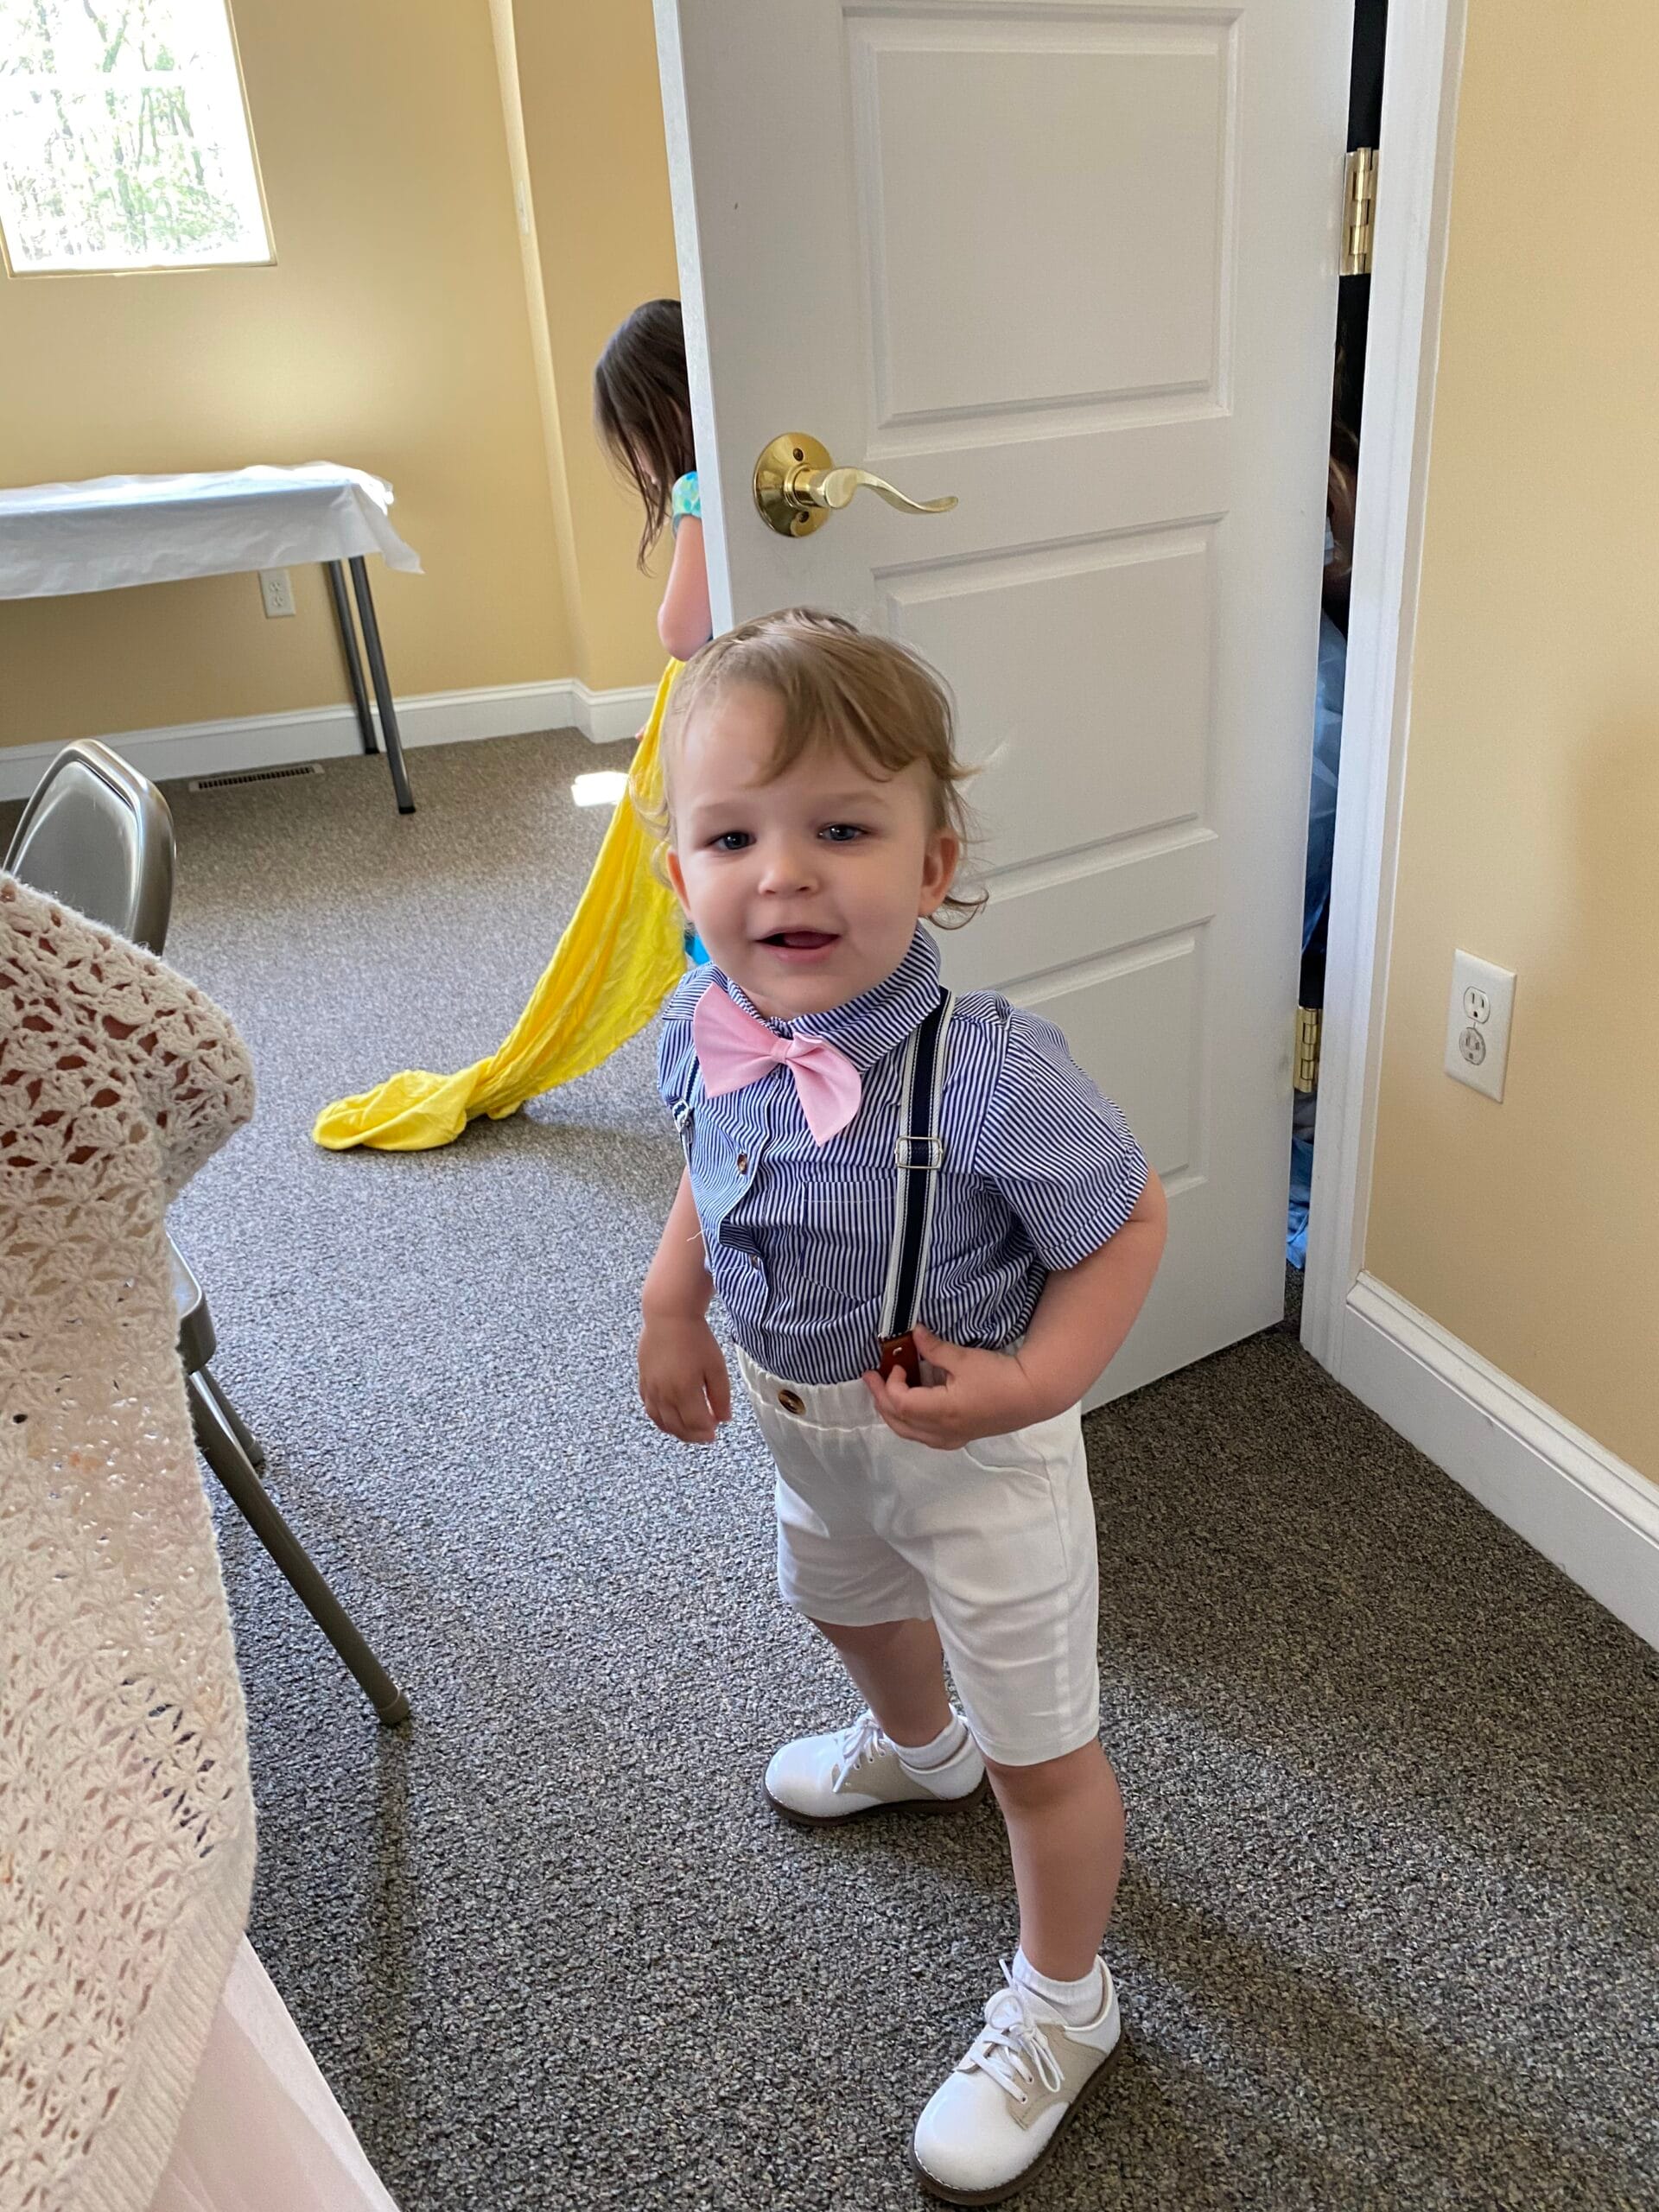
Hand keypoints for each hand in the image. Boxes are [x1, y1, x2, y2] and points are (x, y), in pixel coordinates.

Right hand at [638, 1311, 731, 1443]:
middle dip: (693, 1435)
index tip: (716, 1430)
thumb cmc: (696, 1339)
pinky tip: (671, 1418)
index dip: (706, 1431)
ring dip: (677, 1431)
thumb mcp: (716, 1367)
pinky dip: (661, 1419)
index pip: (695, 1424)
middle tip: (706, 1436)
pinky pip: (650, 1409)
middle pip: (677, 1427)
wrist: (669, 1317)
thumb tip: (724, 1419)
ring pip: (661, 1421)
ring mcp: (651, 1389)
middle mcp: (664, 1394)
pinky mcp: (643, 1382)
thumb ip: (721, 1396)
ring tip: (690, 1430)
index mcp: (684, 1391)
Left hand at [861, 1326, 1054, 1450]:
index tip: (895, 1364)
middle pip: (898, 1422)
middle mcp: (942, 1431)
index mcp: (941, 1412)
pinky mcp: (960, 1438)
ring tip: (887, 1392)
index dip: (891, 1383)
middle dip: (881, 1399)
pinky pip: (924, 1437)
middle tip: (872, 1379)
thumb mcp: (964, 1359)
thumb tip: (913, 1332)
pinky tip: (912, 1408)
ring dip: (893, 1413)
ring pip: (909, 1433)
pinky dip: (910, 1423)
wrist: (1031, 1395)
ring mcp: (951, 1438)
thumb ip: (934, 1348)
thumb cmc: (999, 1377)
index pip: (900, 1403)